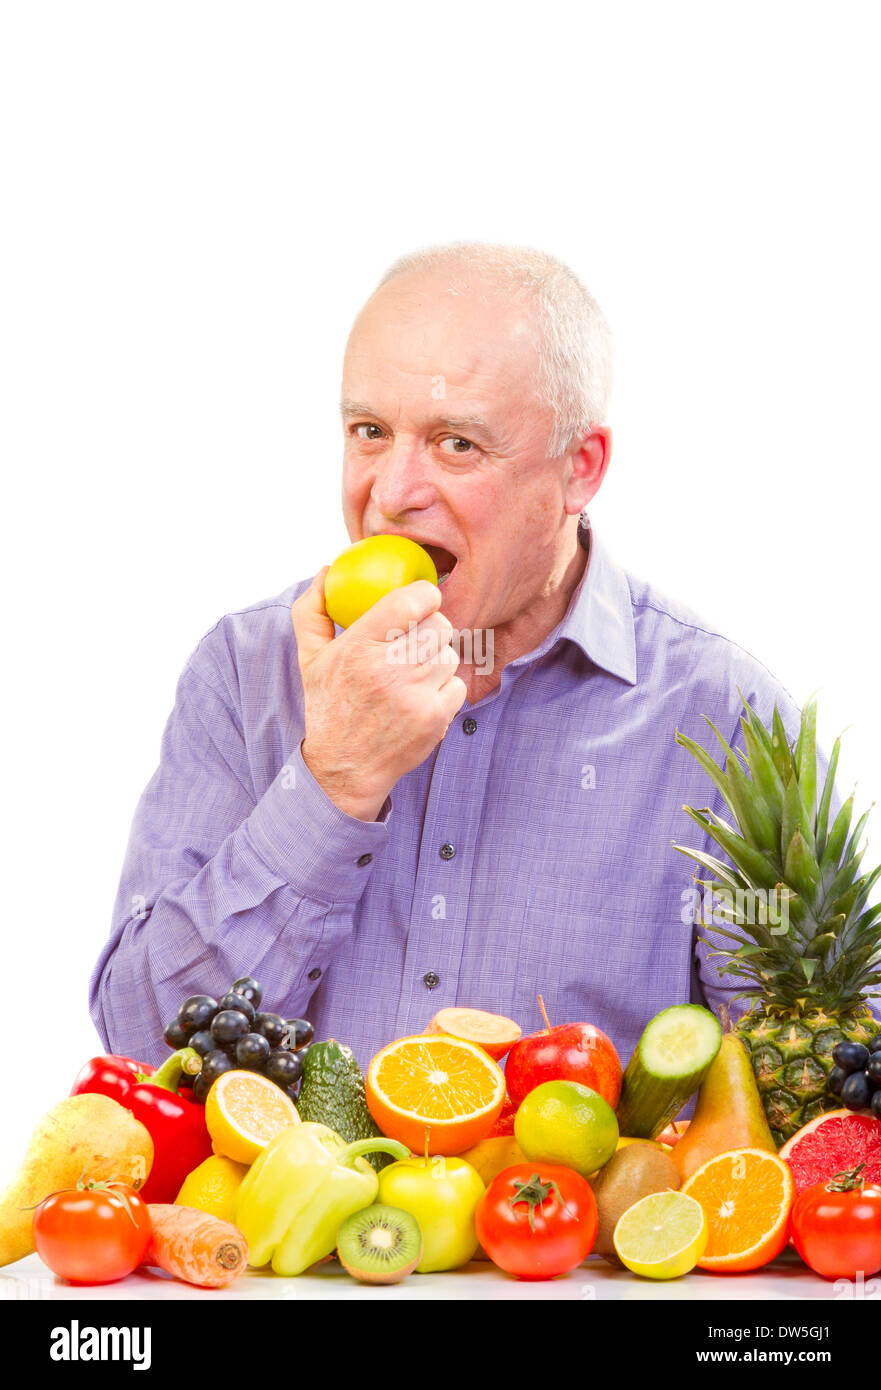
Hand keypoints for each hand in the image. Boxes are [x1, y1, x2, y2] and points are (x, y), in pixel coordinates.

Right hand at [291, 569, 466, 820]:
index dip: (424, 596)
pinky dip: (444, 689)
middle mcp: (388, 670)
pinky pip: (457, 685)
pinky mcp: (434, 719)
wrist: (343, 768)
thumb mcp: (309, 658)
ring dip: (437, 660)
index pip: (410, 602)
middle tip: (417, 640)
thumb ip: (313, 610)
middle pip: (439, 626)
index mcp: (358, 648)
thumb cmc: (328, 706)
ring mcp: (415, 696)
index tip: (421, 602)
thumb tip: (327, 571)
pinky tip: (422, 696)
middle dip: (431, 629)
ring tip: (415, 672)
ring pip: (450, 655)